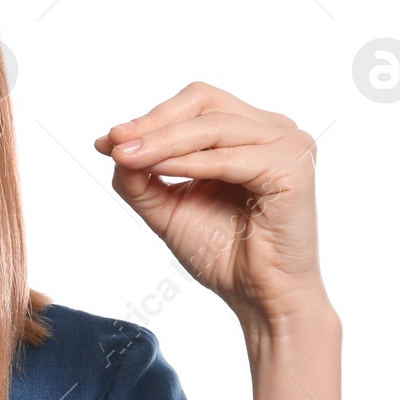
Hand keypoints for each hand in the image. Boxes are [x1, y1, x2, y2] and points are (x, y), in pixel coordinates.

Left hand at [93, 81, 326, 326]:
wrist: (259, 297)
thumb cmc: (223, 254)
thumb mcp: (168, 207)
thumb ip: (140, 176)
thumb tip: (111, 143)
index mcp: (248, 132)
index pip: (195, 105)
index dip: (149, 118)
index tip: (105, 142)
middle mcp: (273, 130)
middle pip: (204, 102)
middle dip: (154, 122)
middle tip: (115, 144)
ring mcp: (289, 145)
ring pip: (213, 125)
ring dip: (163, 141)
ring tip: (125, 158)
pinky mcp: (293, 169)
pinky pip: (231, 157)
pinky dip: (191, 163)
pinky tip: (160, 170)